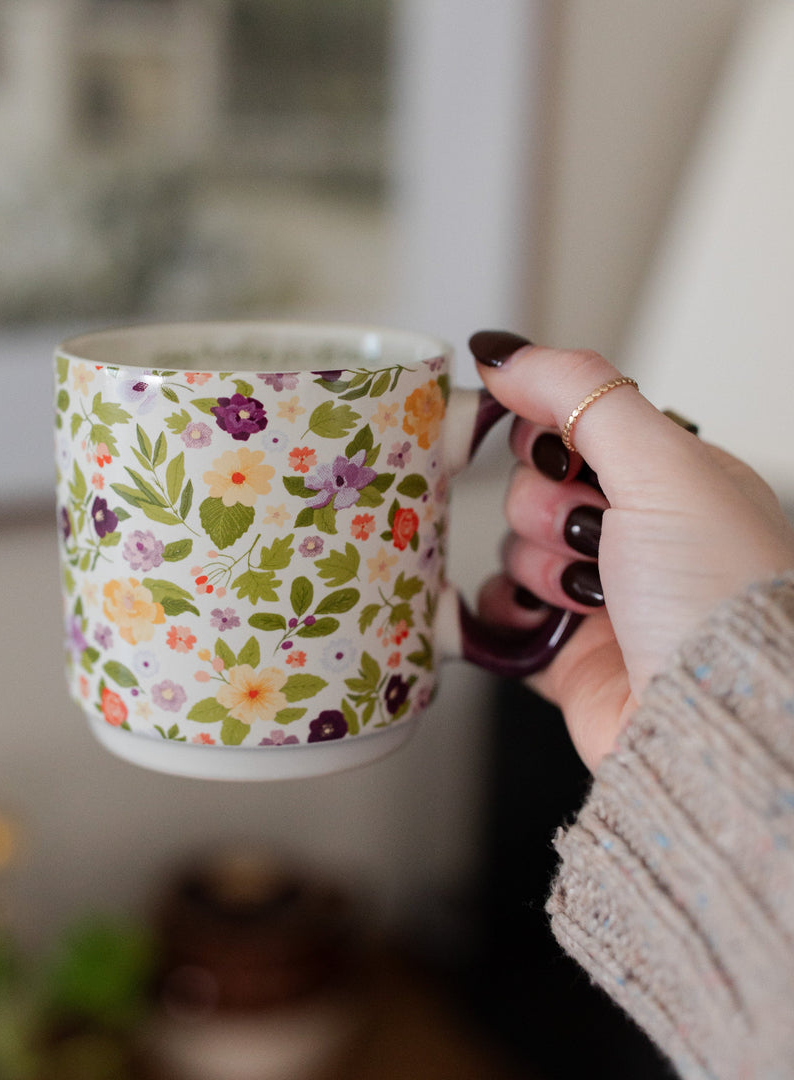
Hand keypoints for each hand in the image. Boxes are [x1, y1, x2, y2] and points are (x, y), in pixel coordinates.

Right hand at [469, 333, 793, 770]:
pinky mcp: (563, 649)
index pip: (572, 425)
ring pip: (511, 548)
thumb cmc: (717, 591)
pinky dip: (508, 614)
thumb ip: (580, 392)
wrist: (716, 716)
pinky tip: (544, 623)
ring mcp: (596, 592)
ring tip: (590, 598)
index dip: (548, 433)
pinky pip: (500, 611)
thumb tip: (502, 350)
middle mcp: (633, 532)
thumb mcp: (661, 465)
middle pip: (531, 486)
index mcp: (670, 478)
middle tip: (593, 537)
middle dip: (548, 510)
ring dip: (540, 569)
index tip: (554, 452)